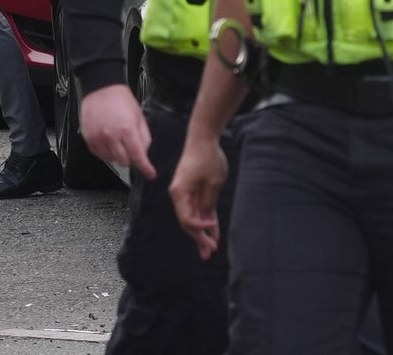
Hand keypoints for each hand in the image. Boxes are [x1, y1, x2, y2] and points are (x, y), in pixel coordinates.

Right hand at [80, 84, 155, 179]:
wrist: (101, 88)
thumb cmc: (120, 99)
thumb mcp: (139, 117)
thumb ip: (144, 137)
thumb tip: (144, 153)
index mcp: (127, 130)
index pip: (138, 157)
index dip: (146, 168)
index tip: (150, 173)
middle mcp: (111, 136)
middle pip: (124, 162)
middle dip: (131, 158)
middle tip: (130, 147)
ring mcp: (98, 138)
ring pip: (111, 160)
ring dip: (117, 155)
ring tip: (118, 140)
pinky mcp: (88, 138)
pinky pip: (99, 154)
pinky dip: (105, 152)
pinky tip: (108, 140)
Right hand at [168, 135, 226, 259]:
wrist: (203, 138)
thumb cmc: (206, 157)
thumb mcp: (213, 182)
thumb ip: (208, 201)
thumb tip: (205, 218)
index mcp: (179, 193)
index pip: (186, 219)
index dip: (200, 228)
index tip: (213, 225)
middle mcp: (180, 195)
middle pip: (188, 222)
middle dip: (199, 238)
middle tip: (209, 253)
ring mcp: (187, 193)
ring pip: (194, 218)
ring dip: (202, 233)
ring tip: (209, 250)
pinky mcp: (196, 190)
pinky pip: (201, 209)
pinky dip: (207, 221)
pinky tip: (213, 234)